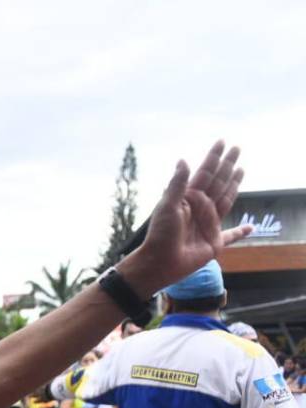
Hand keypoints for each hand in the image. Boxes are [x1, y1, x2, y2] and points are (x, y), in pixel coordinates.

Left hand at [123, 141, 251, 295]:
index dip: (213, 158)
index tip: (221, 142)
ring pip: (227, 200)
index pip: (205, 173)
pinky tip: (251, 227)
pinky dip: (241, 232)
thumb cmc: (161, 234)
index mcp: (190, 198)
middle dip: (227, 165)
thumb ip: (177, 184)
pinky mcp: (215, 242)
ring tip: (241, 171)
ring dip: (234, 186)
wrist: (160, 262)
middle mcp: (201, 208)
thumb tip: (183, 160)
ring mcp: (209, 224)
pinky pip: (232, 236)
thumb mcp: (167, 207)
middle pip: (219, 182)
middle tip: (237, 148)